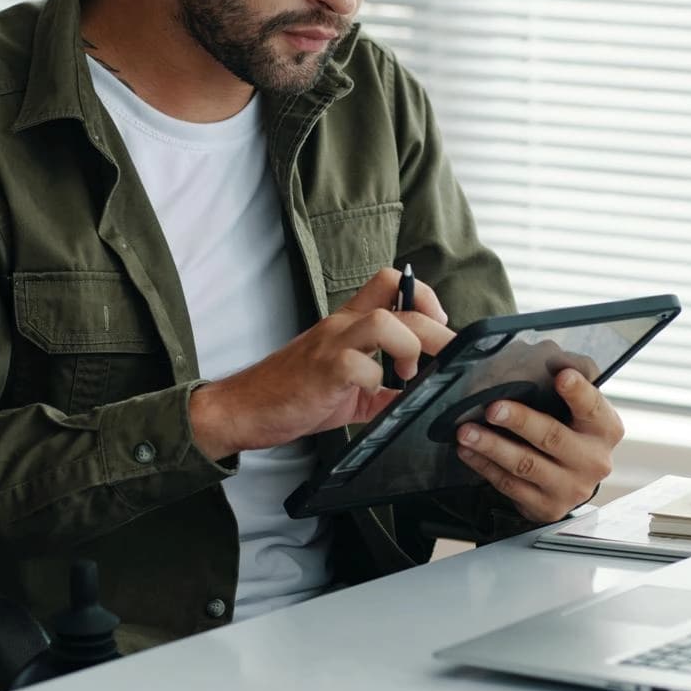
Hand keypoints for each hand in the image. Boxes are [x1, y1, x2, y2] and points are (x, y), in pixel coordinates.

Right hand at [190, 267, 452, 458]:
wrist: (243, 408)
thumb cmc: (291, 395)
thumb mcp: (347, 391)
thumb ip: (381, 390)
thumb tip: (416, 400)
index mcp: (349, 324)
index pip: (390, 282)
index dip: (423, 296)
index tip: (439, 325)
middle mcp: (341, 326)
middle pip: (399, 302)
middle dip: (436, 328)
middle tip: (446, 356)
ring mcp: (331, 345)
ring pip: (383, 321)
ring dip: (409, 346)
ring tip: (409, 373)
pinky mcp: (321, 371)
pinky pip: (359, 366)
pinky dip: (377, 382)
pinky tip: (373, 395)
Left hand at [453, 367, 623, 522]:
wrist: (572, 480)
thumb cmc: (571, 432)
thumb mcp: (578, 409)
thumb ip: (569, 382)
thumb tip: (550, 356)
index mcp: (605, 429)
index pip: (592, 406)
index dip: (578, 392)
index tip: (561, 376)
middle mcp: (593, 460)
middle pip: (552, 437)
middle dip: (520, 421)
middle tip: (493, 407)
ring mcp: (570, 488)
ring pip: (525, 464)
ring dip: (492, 446)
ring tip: (466, 431)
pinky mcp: (547, 506)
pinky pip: (510, 485)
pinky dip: (485, 466)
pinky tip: (468, 451)